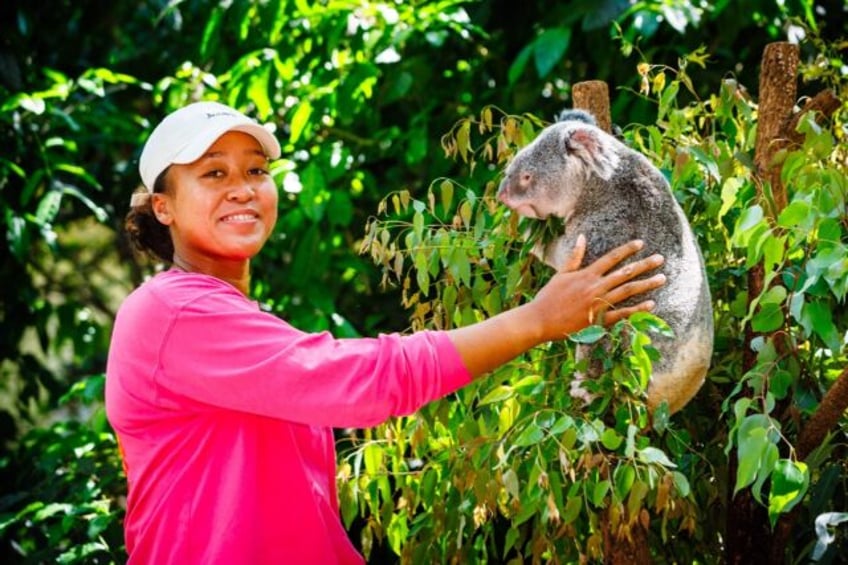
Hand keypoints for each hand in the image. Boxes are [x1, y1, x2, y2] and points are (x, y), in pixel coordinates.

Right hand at [447, 235, 664, 377]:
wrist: (540, 320)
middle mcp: (595, 286)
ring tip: (662, 278)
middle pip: (625, 273)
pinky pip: (622, 313)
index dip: (627, 250)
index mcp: (586, 274)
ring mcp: (598, 303)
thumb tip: (581, 237)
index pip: (611, 258)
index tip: (641, 243)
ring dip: (646, 284)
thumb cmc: (548, 297)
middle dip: (644, 264)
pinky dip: (637, 309)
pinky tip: (652, 304)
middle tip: (661, 259)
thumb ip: (574, 257)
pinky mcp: (599, 319)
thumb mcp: (561, 275)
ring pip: (627, 291)